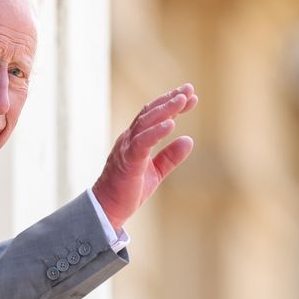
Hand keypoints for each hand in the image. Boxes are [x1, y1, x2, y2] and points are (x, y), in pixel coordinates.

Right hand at [92, 84, 196, 229]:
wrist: (107, 209)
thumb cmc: (127, 190)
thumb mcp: (155, 172)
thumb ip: (170, 156)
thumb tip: (189, 140)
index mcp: (135, 140)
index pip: (153, 115)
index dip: (171, 103)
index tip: (190, 95)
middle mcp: (129, 139)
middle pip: (150, 113)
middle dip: (170, 100)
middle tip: (189, 89)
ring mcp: (126, 148)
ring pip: (146, 123)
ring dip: (165, 110)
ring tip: (182, 100)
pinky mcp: (127, 161)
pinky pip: (142, 143)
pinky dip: (156, 132)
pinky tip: (171, 124)